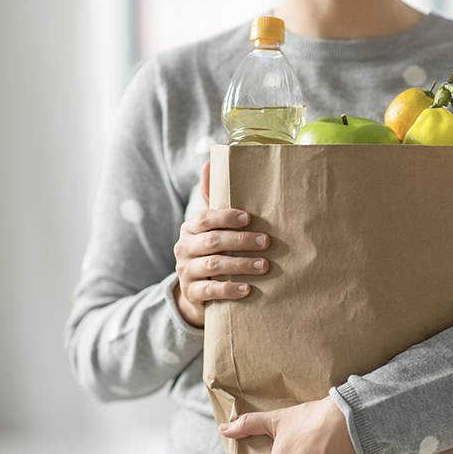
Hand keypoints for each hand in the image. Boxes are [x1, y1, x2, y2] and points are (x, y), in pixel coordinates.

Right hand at [173, 161, 269, 326]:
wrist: (196, 289)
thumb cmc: (211, 249)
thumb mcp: (210, 225)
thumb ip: (213, 197)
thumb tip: (211, 160)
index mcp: (191, 228)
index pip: (205, 218)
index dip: (226, 217)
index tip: (249, 217)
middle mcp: (185, 248)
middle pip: (212, 242)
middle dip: (241, 241)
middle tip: (267, 242)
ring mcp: (186, 271)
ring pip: (213, 266)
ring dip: (241, 265)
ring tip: (264, 266)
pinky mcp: (192, 293)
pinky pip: (210, 291)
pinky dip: (229, 289)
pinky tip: (248, 289)